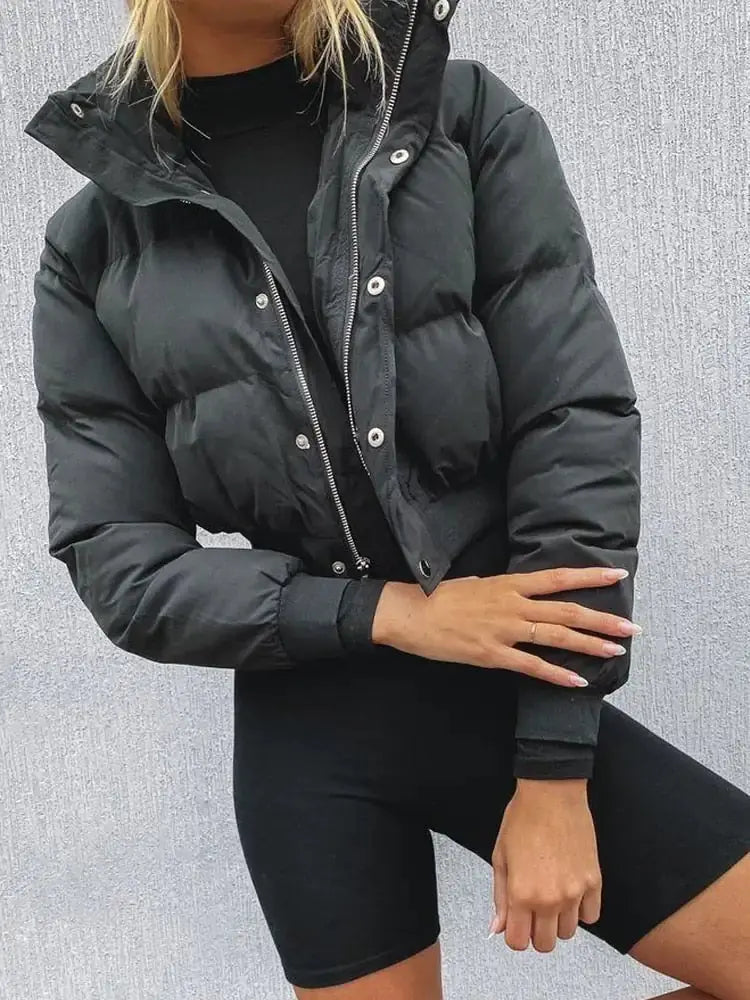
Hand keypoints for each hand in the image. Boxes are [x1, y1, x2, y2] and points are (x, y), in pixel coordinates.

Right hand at [371, 566, 636, 687]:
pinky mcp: (492, 655)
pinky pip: (531, 667)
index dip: (590, 576)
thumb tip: (514, 591)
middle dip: (602, 619)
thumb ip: (499, 589)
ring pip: (556, 638)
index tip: (618, 575)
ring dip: (589, 645)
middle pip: (566, 611)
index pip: (558, 578)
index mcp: (508, 584)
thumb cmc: (437, 597)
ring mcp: (504, 630)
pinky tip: (577, 682)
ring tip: (616, 651)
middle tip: (632, 627)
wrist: (408, 614)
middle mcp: (512, 605)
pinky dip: (556, 675)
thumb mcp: (474, 583)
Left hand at [488, 779, 601, 951]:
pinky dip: (581, 910)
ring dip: (558, 921)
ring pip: (568, 933)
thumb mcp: (501, 856)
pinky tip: (571, 890)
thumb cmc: (522, 819)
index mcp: (521, 894)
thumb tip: (498, 928)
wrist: (552, 793)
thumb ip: (500, 897)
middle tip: (533, 909)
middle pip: (545, 944)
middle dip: (536, 932)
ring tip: (552, 896)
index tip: (517, 921)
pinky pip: (591, 916)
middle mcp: (549, 900)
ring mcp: (575, 893)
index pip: (518, 942)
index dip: (515, 934)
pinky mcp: (594, 882)